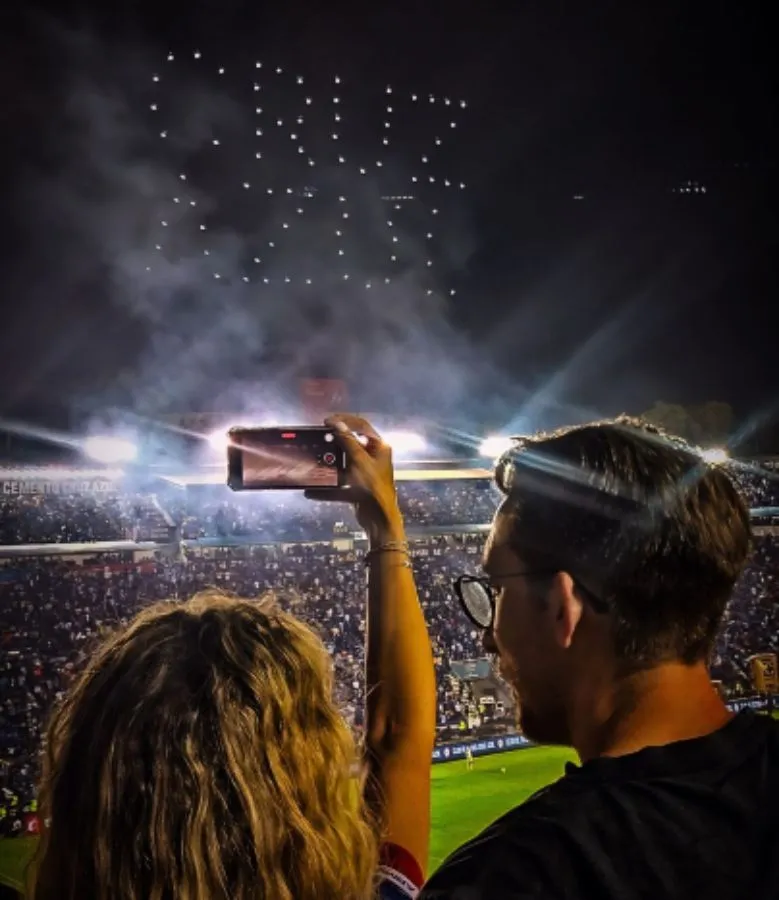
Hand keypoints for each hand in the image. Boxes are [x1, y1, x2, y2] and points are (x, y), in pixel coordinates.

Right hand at [304, 414, 403, 540]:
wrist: (379, 519)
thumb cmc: (373, 487)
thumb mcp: (359, 461)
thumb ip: (347, 441)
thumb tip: (336, 424)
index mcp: (379, 447)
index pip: (361, 426)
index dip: (344, 420)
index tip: (326, 421)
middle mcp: (373, 458)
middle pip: (352, 443)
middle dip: (335, 440)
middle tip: (319, 437)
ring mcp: (365, 473)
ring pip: (344, 463)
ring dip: (330, 462)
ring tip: (315, 458)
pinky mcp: (357, 488)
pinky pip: (340, 483)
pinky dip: (327, 487)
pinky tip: (312, 491)